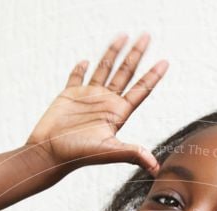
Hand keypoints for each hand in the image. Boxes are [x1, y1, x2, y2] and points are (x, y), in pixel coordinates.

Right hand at [26, 32, 168, 174]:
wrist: (51, 153)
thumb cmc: (79, 154)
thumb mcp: (109, 152)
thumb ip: (133, 154)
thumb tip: (156, 168)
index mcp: (117, 114)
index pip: (140, 90)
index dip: (153, 76)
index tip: (165, 62)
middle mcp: (106, 103)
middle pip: (125, 74)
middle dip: (136, 54)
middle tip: (146, 36)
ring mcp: (88, 98)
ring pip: (104, 68)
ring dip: (113, 52)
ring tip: (124, 35)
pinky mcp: (70, 95)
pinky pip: (77, 77)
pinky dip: (81, 69)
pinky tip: (85, 61)